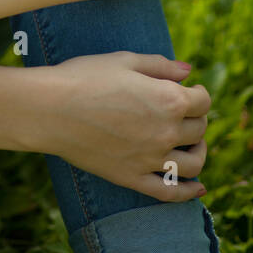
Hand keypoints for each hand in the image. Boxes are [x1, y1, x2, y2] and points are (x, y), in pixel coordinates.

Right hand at [34, 52, 210, 201]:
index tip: (189, 91)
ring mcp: (151, 158)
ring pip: (193, 163)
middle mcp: (166, 131)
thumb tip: (188, 71)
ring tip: (191, 144)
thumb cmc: (84, 77)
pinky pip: (170, 192)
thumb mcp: (124, 60)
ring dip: (198, 152)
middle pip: (199, 129)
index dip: (198, 93)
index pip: (203, 101)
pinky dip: (189, 192)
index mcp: (169, 99)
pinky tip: (197, 188)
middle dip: (195, 118)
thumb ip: (160, 65)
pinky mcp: (133, 177)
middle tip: (182, 112)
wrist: (49, 108)